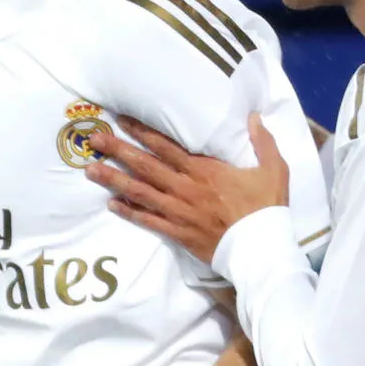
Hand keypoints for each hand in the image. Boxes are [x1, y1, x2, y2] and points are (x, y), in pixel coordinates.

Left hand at [86, 112, 288, 263]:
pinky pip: (148, 221)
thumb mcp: (274, 169)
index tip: (122, 120)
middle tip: (94, 140)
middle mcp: (185, 187)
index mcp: (204, 169)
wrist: (261, 248)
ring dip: (114, 180)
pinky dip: (129, 212)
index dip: (143, 132)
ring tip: (91, 170)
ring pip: (140, 191)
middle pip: (145, 165)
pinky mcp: (178, 233)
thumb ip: (262, 142)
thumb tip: (254, 116)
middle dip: (118, 150)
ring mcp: (179, 211)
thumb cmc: (267, 208)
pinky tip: (111, 204)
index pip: (166, 146)